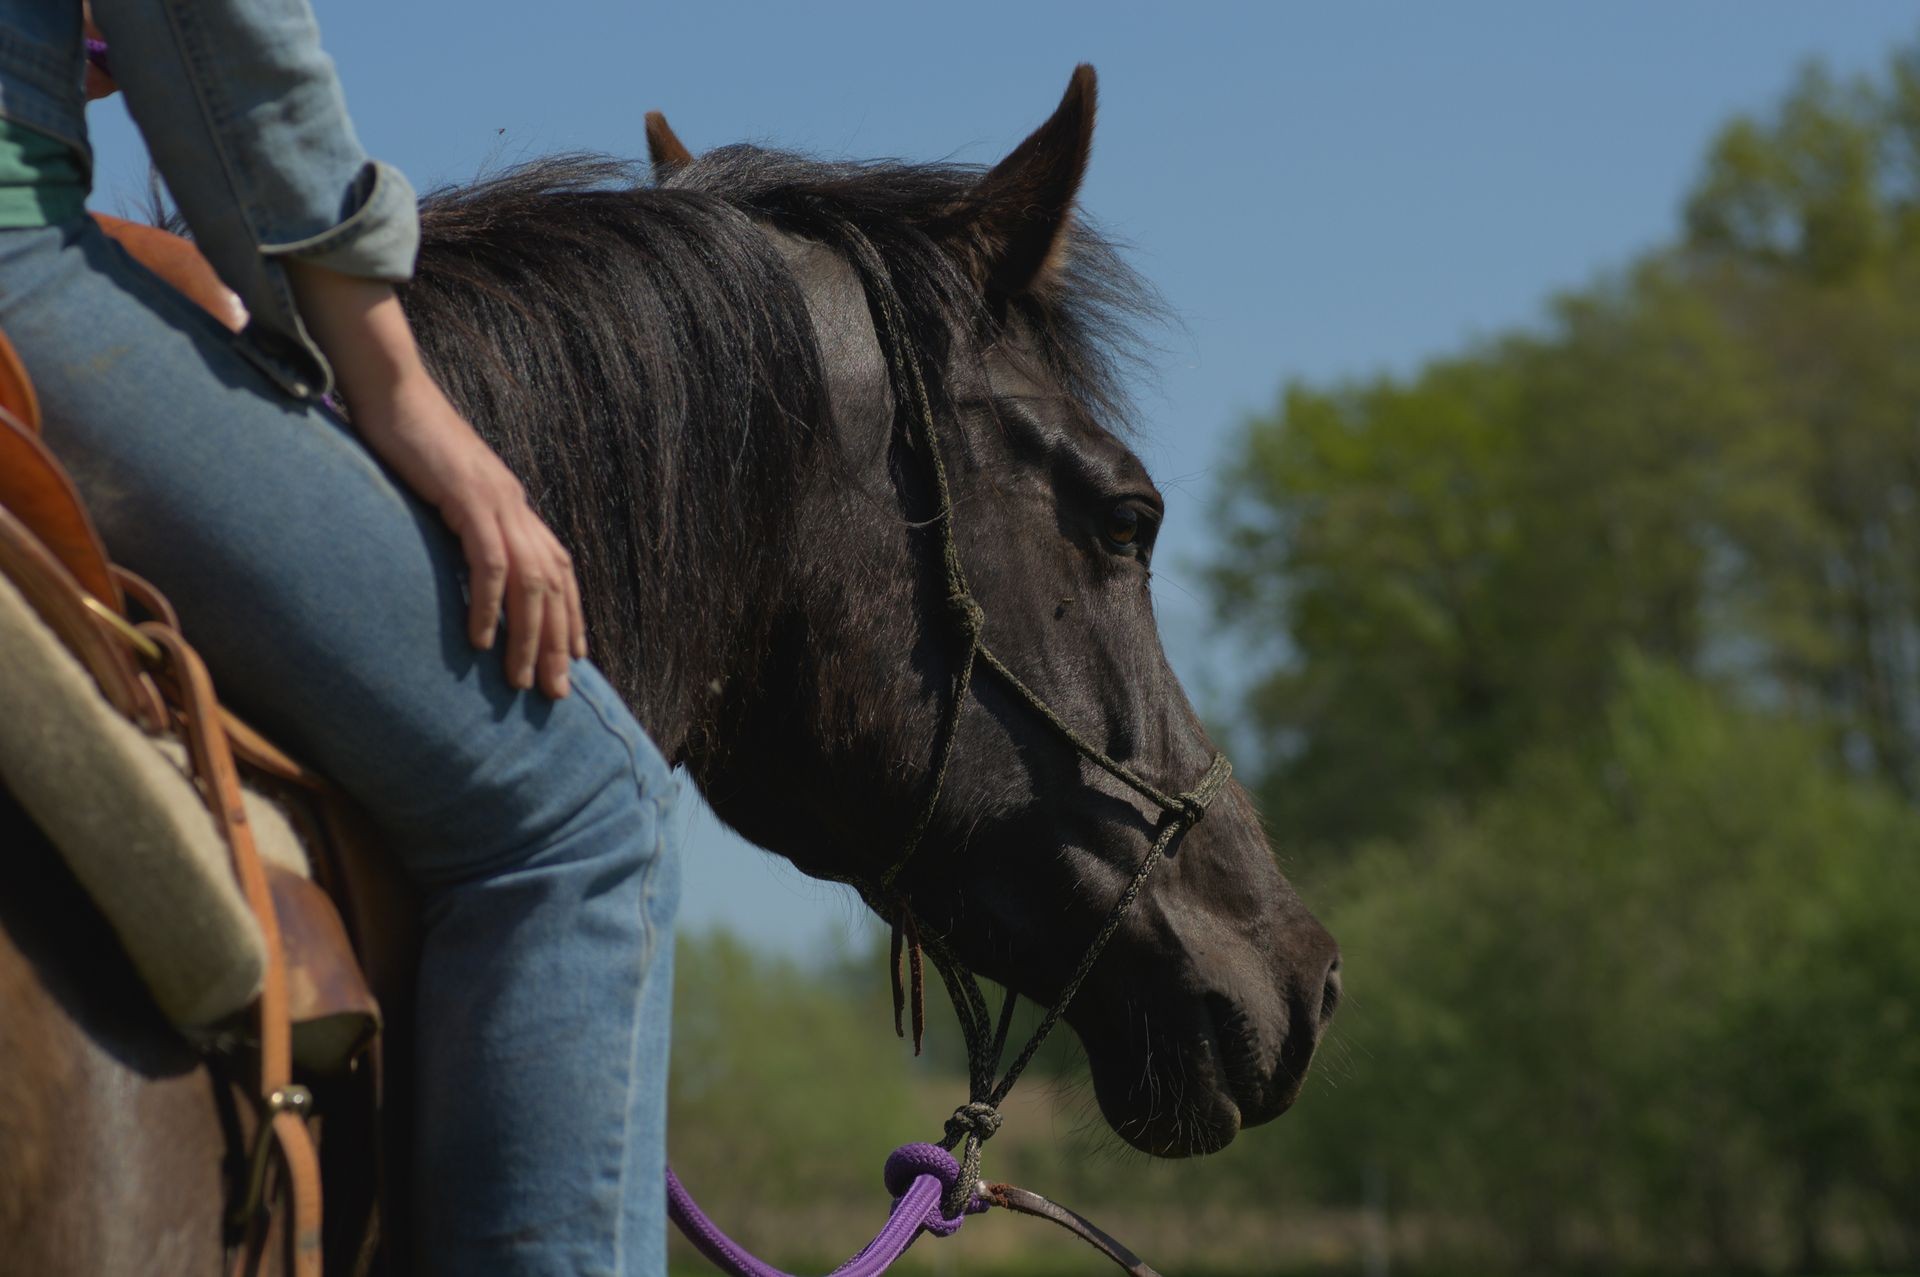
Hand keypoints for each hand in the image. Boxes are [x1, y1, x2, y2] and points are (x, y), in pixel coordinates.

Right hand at [357, 378, 587, 697]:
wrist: (393, 393)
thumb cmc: (410, 444)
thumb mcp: (445, 493)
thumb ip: (464, 525)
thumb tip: (467, 565)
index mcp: (515, 507)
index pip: (559, 571)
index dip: (572, 616)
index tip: (576, 659)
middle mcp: (517, 507)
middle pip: (555, 585)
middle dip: (560, 642)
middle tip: (556, 692)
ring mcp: (497, 502)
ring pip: (531, 581)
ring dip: (529, 636)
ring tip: (521, 680)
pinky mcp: (468, 498)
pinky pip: (489, 561)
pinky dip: (489, 604)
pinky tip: (481, 640)